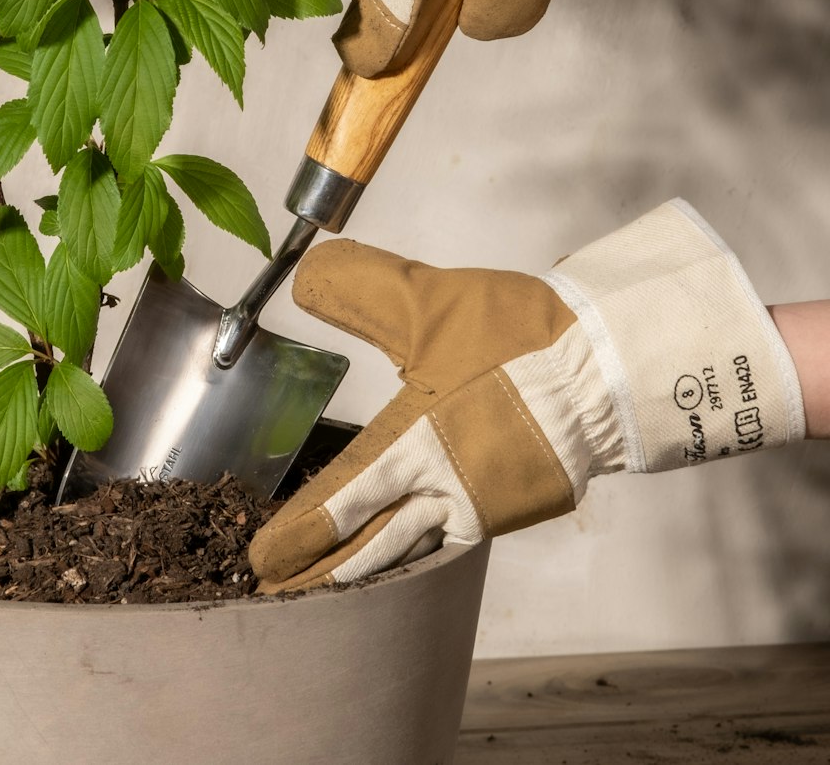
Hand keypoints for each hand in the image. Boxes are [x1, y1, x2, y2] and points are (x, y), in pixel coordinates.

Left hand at [249, 200, 804, 591]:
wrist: (604, 367)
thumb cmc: (517, 337)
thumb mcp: (430, 304)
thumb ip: (363, 292)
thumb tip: (305, 276)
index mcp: (414, 443)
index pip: (343, 498)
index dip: (302, 530)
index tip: (263, 558)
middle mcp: (441, 487)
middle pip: (368, 540)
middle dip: (319, 568)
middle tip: (275, 591)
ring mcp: (478, 504)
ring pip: (406, 547)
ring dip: (363, 569)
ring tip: (325, 590)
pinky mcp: (508, 506)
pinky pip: (447, 542)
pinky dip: (416, 556)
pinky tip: (403, 560)